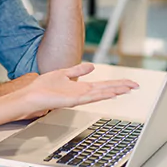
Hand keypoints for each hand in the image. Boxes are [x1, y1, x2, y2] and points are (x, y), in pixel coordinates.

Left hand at [17, 63, 138, 118]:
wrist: (30, 97)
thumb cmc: (42, 87)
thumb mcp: (63, 73)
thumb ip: (77, 70)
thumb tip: (91, 66)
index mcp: (81, 88)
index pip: (103, 84)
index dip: (117, 83)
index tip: (129, 82)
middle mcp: (82, 93)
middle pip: (106, 89)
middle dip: (121, 87)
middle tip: (136, 85)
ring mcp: (78, 97)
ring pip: (101, 93)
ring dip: (115, 90)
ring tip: (128, 89)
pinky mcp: (72, 100)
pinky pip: (90, 97)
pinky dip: (101, 95)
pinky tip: (110, 93)